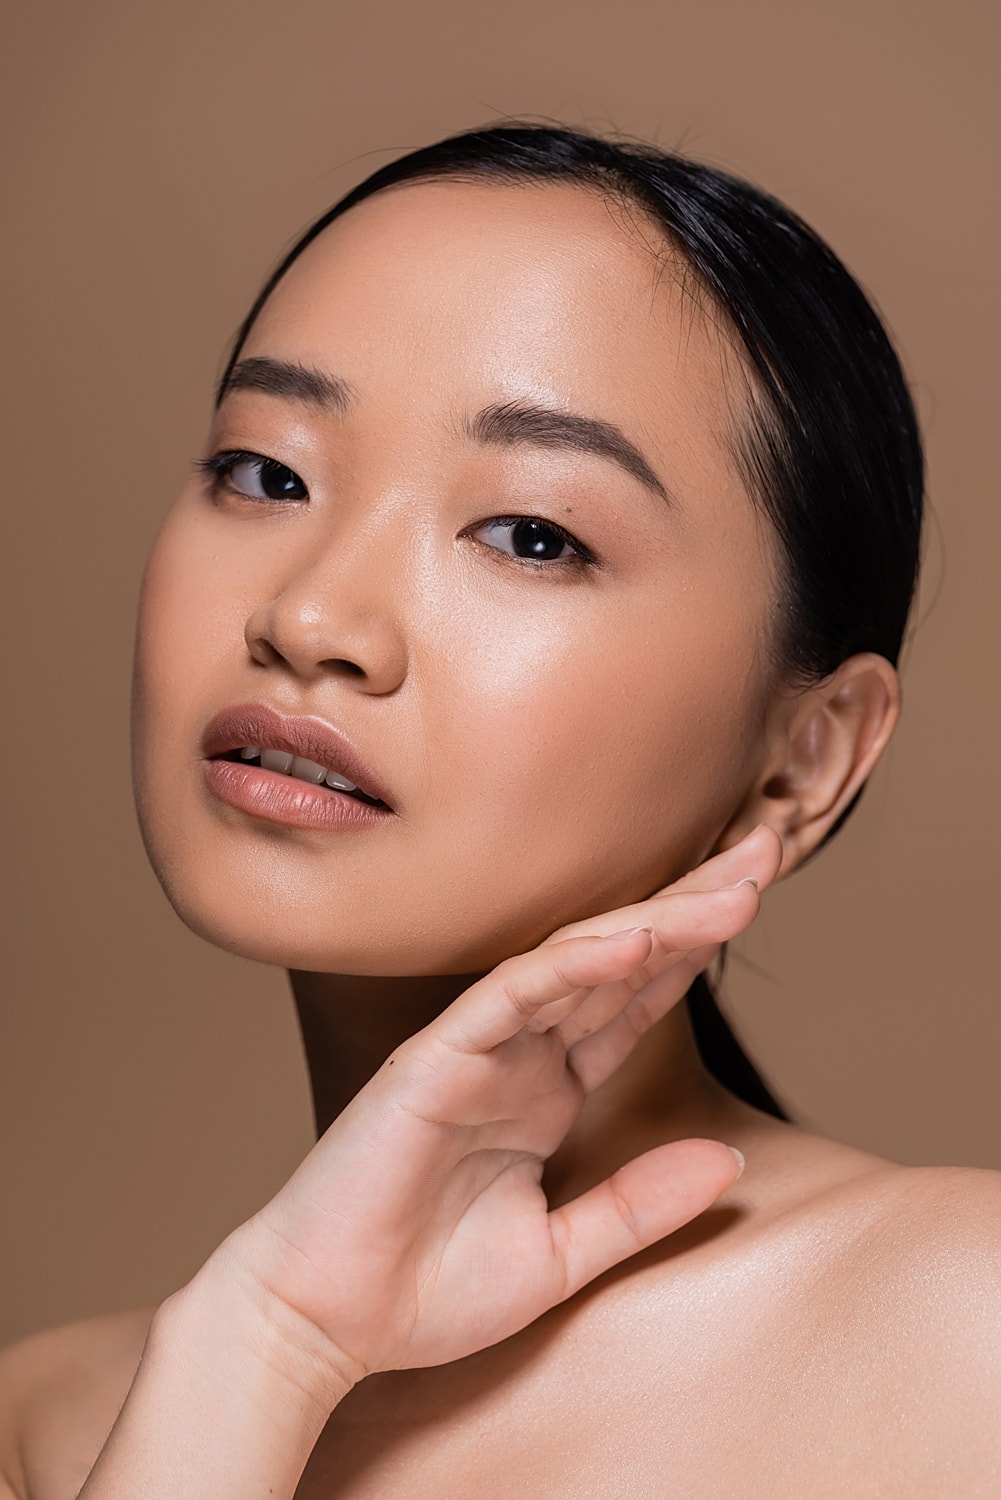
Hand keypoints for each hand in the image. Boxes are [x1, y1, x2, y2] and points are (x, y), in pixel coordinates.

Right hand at [234, 824, 781, 1390]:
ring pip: (573, 964)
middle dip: (694, 908)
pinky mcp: (430, 1063)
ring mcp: (475, 1052)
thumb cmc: (426, 1291)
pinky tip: (634, 941)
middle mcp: (518, 1056)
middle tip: (767, 850)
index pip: (634, 1003)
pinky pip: (510, 1000)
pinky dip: (570, 967)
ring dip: (654, 923)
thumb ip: (638, 1205)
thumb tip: (728, 1163)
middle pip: (618, 963)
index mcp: (545, 1091)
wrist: (325, 1326)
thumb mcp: (560, 1255)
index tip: (756, 903)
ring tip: (733, 889)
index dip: (696, 953)